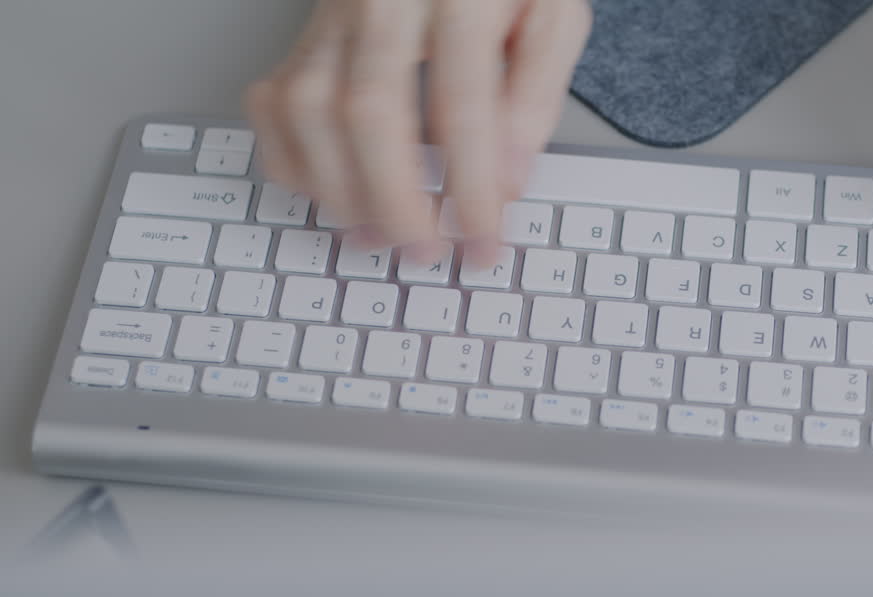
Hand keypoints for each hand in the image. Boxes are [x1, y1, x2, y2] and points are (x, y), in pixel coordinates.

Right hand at [246, 0, 591, 261]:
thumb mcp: (553, 15)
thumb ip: (536, 94)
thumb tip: (506, 180)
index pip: (462, 104)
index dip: (471, 185)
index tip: (483, 241)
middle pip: (369, 110)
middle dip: (394, 199)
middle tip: (423, 252)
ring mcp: (335, 12)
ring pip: (308, 107)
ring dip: (340, 188)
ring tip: (377, 234)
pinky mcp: (306, 31)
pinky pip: (273, 100)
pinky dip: (293, 159)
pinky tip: (331, 193)